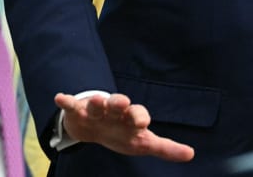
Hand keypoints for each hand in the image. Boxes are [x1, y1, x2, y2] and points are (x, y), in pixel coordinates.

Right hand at [54, 92, 194, 161]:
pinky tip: (60, 98)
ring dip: (97, 102)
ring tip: (97, 100)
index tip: (142, 122)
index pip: (138, 114)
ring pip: (97, 103)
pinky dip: (66, 101)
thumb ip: (165, 148)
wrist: (94, 128)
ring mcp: (96, 110)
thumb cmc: (123, 134)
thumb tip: (192, 154)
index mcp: (131, 118)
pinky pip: (72, 105)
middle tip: (121, 103)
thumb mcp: (142, 143)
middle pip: (119, 103)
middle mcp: (115, 111)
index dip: (139, 117)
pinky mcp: (78, 112)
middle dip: (120, 103)